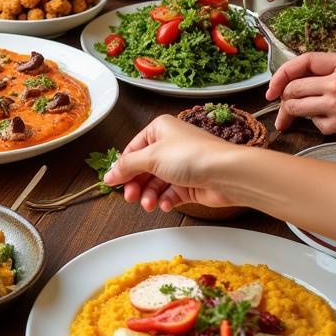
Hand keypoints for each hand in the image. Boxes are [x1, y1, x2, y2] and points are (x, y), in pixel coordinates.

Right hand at [102, 115, 243, 212]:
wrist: (227, 173)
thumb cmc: (192, 156)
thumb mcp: (151, 157)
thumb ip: (127, 166)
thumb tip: (108, 175)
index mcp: (160, 130)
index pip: (133, 149)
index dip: (123, 167)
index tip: (113, 183)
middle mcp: (170, 145)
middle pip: (143, 168)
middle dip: (136, 184)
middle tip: (130, 197)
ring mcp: (181, 165)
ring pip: (156, 183)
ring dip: (149, 195)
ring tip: (149, 205)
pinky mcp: (191, 183)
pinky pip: (171, 193)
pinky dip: (166, 200)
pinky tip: (166, 204)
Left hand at [266, 53, 335, 134]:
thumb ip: (325, 67)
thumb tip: (292, 79)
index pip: (301, 62)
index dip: (281, 74)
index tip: (272, 87)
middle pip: (292, 89)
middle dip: (284, 97)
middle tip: (285, 102)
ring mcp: (335, 106)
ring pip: (296, 107)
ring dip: (293, 110)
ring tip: (301, 112)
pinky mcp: (335, 125)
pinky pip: (313, 123)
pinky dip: (316, 121)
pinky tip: (330, 118)